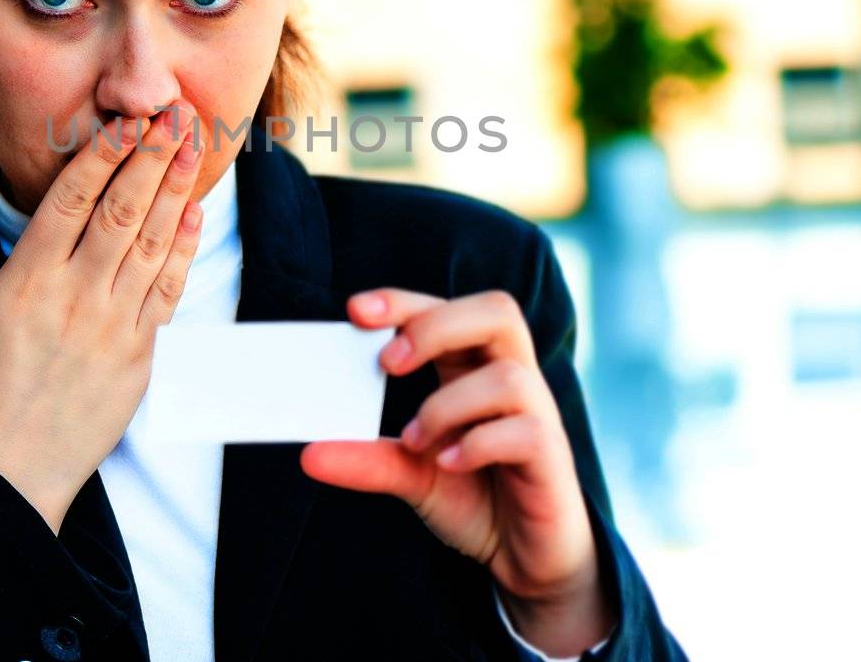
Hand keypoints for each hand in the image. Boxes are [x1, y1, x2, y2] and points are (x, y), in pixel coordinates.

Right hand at [0, 102, 204, 533]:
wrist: (8, 475)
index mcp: (26, 281)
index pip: (71, 200)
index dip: (103, 155)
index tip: (126, 120)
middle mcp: (74, 296)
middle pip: (122, 211)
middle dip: (151, 157)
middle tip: (176, 114)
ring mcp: (113, 326)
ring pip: (152, 244)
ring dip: (176, 191)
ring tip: (193, 148)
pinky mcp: (140, 356)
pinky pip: (169, 291)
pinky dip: (184, 249)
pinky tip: (195, 214)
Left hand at [299, 288, 613, 656]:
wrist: (525, 558)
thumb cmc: (476, 496)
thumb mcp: (412, 474)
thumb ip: (368, 460)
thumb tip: (309, 455)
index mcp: (475, 367)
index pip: (447, 309)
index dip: (405, 301)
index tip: (356, 311)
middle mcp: (512, 379)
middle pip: (496, 312)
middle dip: (436, 326)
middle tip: (387, 365)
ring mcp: (537, 415)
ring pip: (508, 377)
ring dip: (448, 404)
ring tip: (416, 441)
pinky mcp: (551, 457)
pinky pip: (526, 431)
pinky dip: (478, 443)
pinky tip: (448, 464)